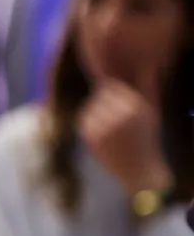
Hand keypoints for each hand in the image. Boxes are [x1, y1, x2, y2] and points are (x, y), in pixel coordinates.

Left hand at [79, 78, 174, 197]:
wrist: (138, 171)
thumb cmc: (146, 138)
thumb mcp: (151, 112)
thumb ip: (147, 86)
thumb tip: (145, 64)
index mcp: (136, 106)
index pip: (112, 85)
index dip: (113, 92)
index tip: (117, 102)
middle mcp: (119, 114)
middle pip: (101, 93)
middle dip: (106, 101)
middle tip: (116, 118)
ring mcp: (103, 125)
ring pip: (92, 105)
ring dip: (98, 112)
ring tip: (113, 128)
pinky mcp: (90, 135)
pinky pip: (85, 118)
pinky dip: (91, 123)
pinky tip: (105, 136)